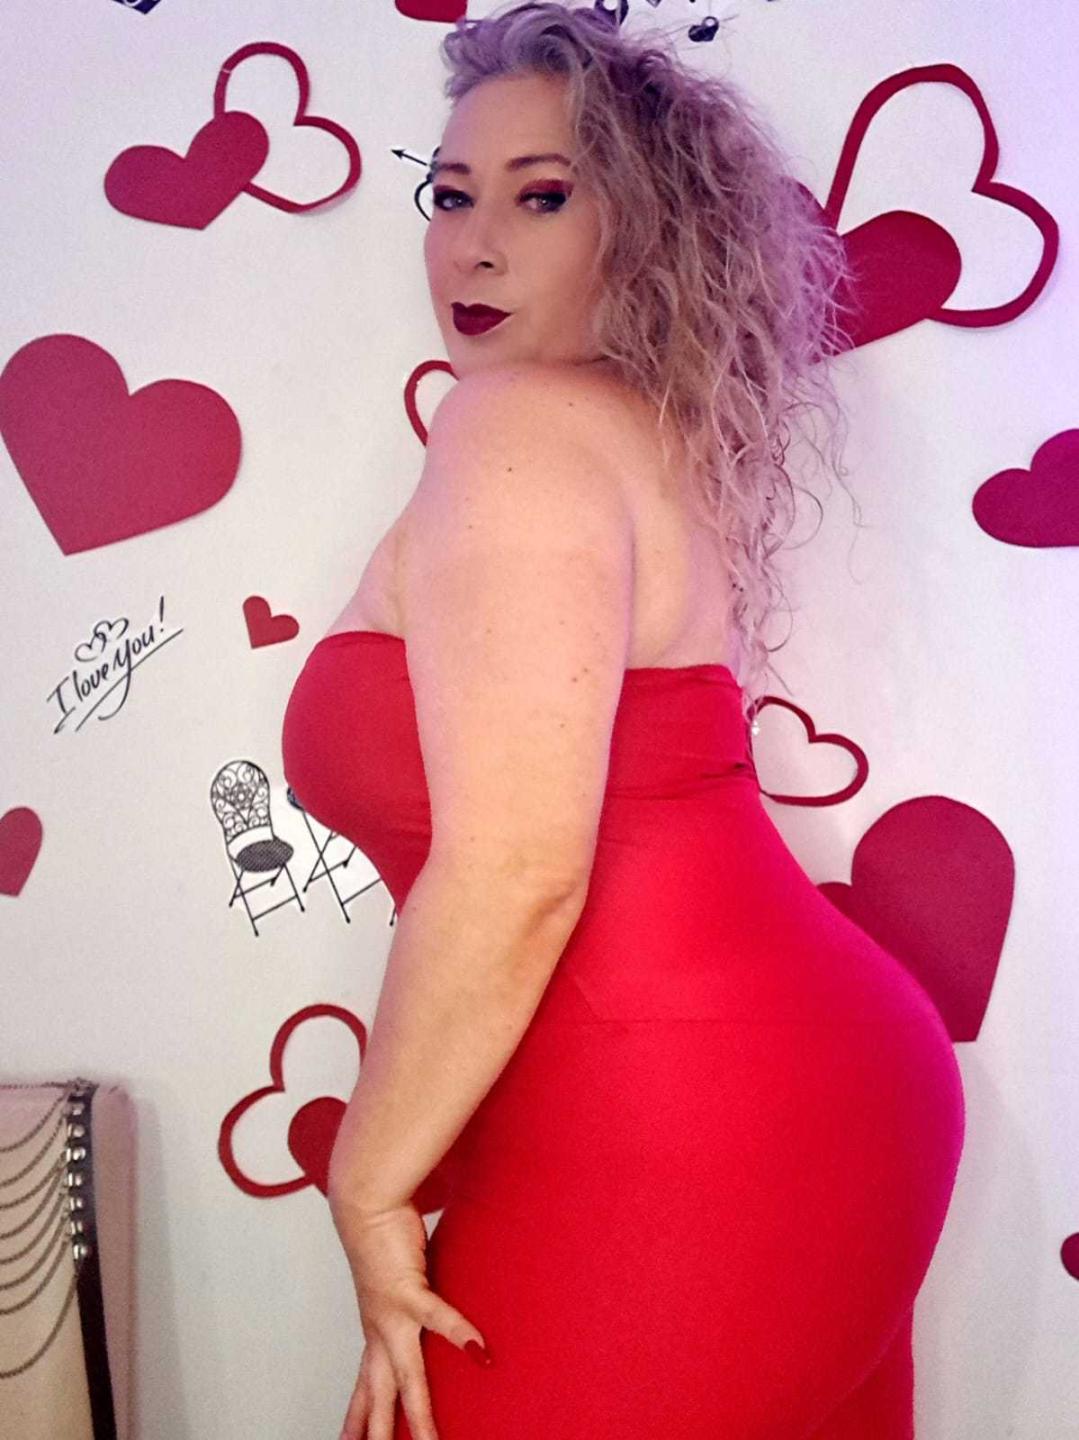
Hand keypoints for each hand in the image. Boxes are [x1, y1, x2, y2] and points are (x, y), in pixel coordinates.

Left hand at [331, 1197, 489, 1439]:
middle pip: (381, 1396)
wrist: (366, 1204)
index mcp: (376, 1331)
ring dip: (419, 1413)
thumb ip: (416, 1301)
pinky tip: (479, 1351)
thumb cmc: (384, 1238)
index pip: (367, 1388)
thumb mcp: (398, 1282)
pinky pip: (437, 1316)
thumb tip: (432, 1309)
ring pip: (406, 1375)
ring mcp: (391, 1314)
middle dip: (379, 1435)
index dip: (359, 1419)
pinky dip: (458, 1333)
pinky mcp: (407, 1288)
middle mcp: (379, 1331)